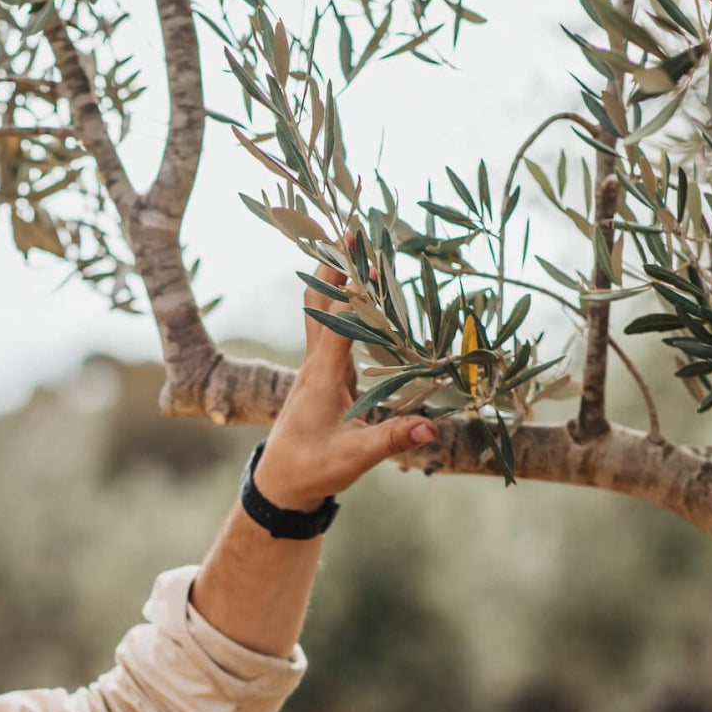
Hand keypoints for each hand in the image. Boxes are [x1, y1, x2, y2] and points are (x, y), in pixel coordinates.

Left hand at [255, 264, 437, 511]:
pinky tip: (361, 295)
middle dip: (334, 263)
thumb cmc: (310, 470)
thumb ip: (391, 439)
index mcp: (321, 376)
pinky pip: (330, 329)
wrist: (279, 485)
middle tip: (352, 226)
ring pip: (321, 312)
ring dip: (336, 278)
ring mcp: (315, 368)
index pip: (338, 318)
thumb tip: (431, 425)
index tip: (366, 248)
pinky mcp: (322, 377)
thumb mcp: (353, 458)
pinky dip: (343, 305)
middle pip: (319, 301)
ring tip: (356, 245)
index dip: (352, 284)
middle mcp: (314, 364)